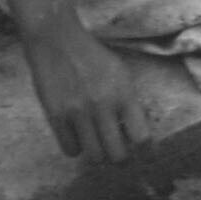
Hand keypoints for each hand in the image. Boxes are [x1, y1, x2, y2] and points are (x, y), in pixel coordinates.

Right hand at [23, 18, 151, 164]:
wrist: (58, 41)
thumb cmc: (93, 56)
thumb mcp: (120, 73)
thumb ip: (128, 101)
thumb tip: (136, 133)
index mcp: (124, 93)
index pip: (142, 137)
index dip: (144, 149)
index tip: (142, 152)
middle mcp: (103, 105)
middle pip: (118, 156)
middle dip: (120, 158)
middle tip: (118, 153)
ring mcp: (79, 113)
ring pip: (94, 157)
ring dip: (98, 155)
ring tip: (98, 145)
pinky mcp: (56, 117)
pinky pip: (71, 151)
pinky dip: (76, 147)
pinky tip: (78, 135)